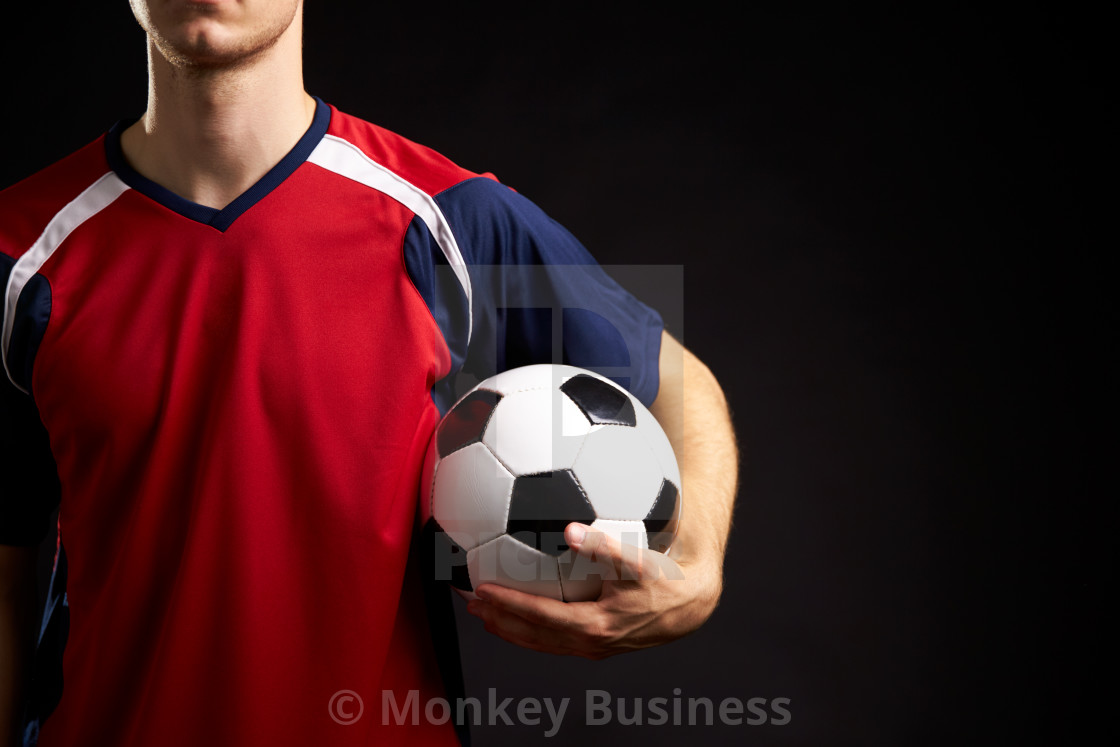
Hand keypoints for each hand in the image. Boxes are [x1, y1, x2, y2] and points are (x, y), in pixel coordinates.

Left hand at [465, 522, 721, 659]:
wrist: (690, 606)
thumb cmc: (664, 579)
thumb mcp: (638, 560)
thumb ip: (603, 545)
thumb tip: (569, 529)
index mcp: (594, 624)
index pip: (539, 616)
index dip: (507, 604)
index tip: (480, 592)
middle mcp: (589, 642)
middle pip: (532, 635)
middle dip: (499, 621)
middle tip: (470, 604)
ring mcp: (594, 648)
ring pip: (542, 643)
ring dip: (511, 629)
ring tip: (485, 615)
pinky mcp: (599, 646)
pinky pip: (556, 642)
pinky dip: (532, 631)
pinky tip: (523, 616)